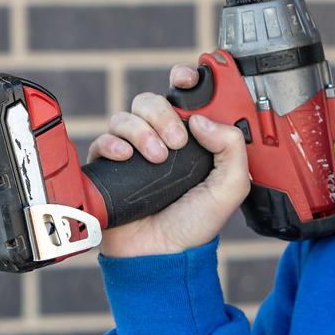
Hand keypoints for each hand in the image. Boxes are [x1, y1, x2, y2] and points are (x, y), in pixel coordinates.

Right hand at [85, 61, 251, 256]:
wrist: (161, 256)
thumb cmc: (194, 224)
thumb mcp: (230, 187)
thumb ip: (232, 149)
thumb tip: (203, 119)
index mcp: (191, 139)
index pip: (184, 97)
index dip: (184, 79)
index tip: (186, 78)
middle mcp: (161, 140)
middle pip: (151, 100)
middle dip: (164, 114)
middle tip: (177, 142)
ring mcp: (133, 152)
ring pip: (127, 116)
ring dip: (143, 132)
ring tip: (157, 159)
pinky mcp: (108, 167)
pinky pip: (103, 139)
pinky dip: (114, 144)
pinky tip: (127, 158)